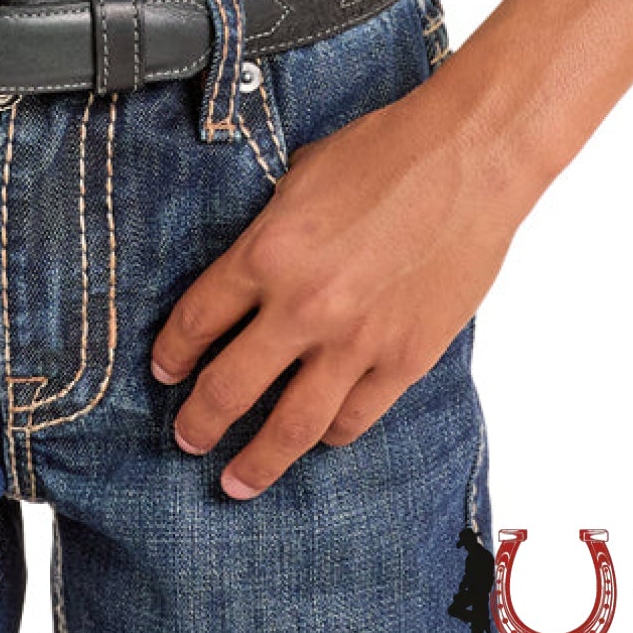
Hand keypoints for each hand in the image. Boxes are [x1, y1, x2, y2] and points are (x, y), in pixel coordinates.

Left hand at [147, 65, 521, 500]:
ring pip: (292, 426)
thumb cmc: (387, 152)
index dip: (173, 354)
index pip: (197, 321)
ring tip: (237, 480)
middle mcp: (303, 307)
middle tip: (186, 439)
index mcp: (267, 253)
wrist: (468, 160)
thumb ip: (271, 231)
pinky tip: (317, 440)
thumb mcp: (301, 177)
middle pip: (230, 387)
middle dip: (200, 422)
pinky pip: (356, 418)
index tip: (164, 372)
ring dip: (258, 460)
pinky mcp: (406, 359)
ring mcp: (357, 341)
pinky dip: (330, 435)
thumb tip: (255, 264)